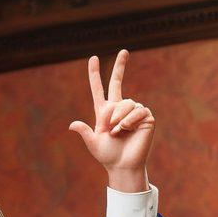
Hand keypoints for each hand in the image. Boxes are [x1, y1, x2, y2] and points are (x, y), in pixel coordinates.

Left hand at [69, 50, 154, 191]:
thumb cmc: (108, 156)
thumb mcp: (93, 143)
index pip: (98, 90)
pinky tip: (127, 129)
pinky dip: (129, 120)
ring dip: (119, 118)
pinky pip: (137, 110)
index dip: (95, 75)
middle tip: (124, 51)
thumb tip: (72, 125)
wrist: (122, 166)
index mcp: (104, 112)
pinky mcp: (145, 116)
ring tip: (117, 132)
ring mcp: (133, 111)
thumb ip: (84, 132)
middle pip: (118, 82)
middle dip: (120, 65)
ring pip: (125, 103)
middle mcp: (119, 108)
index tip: (93, 58)